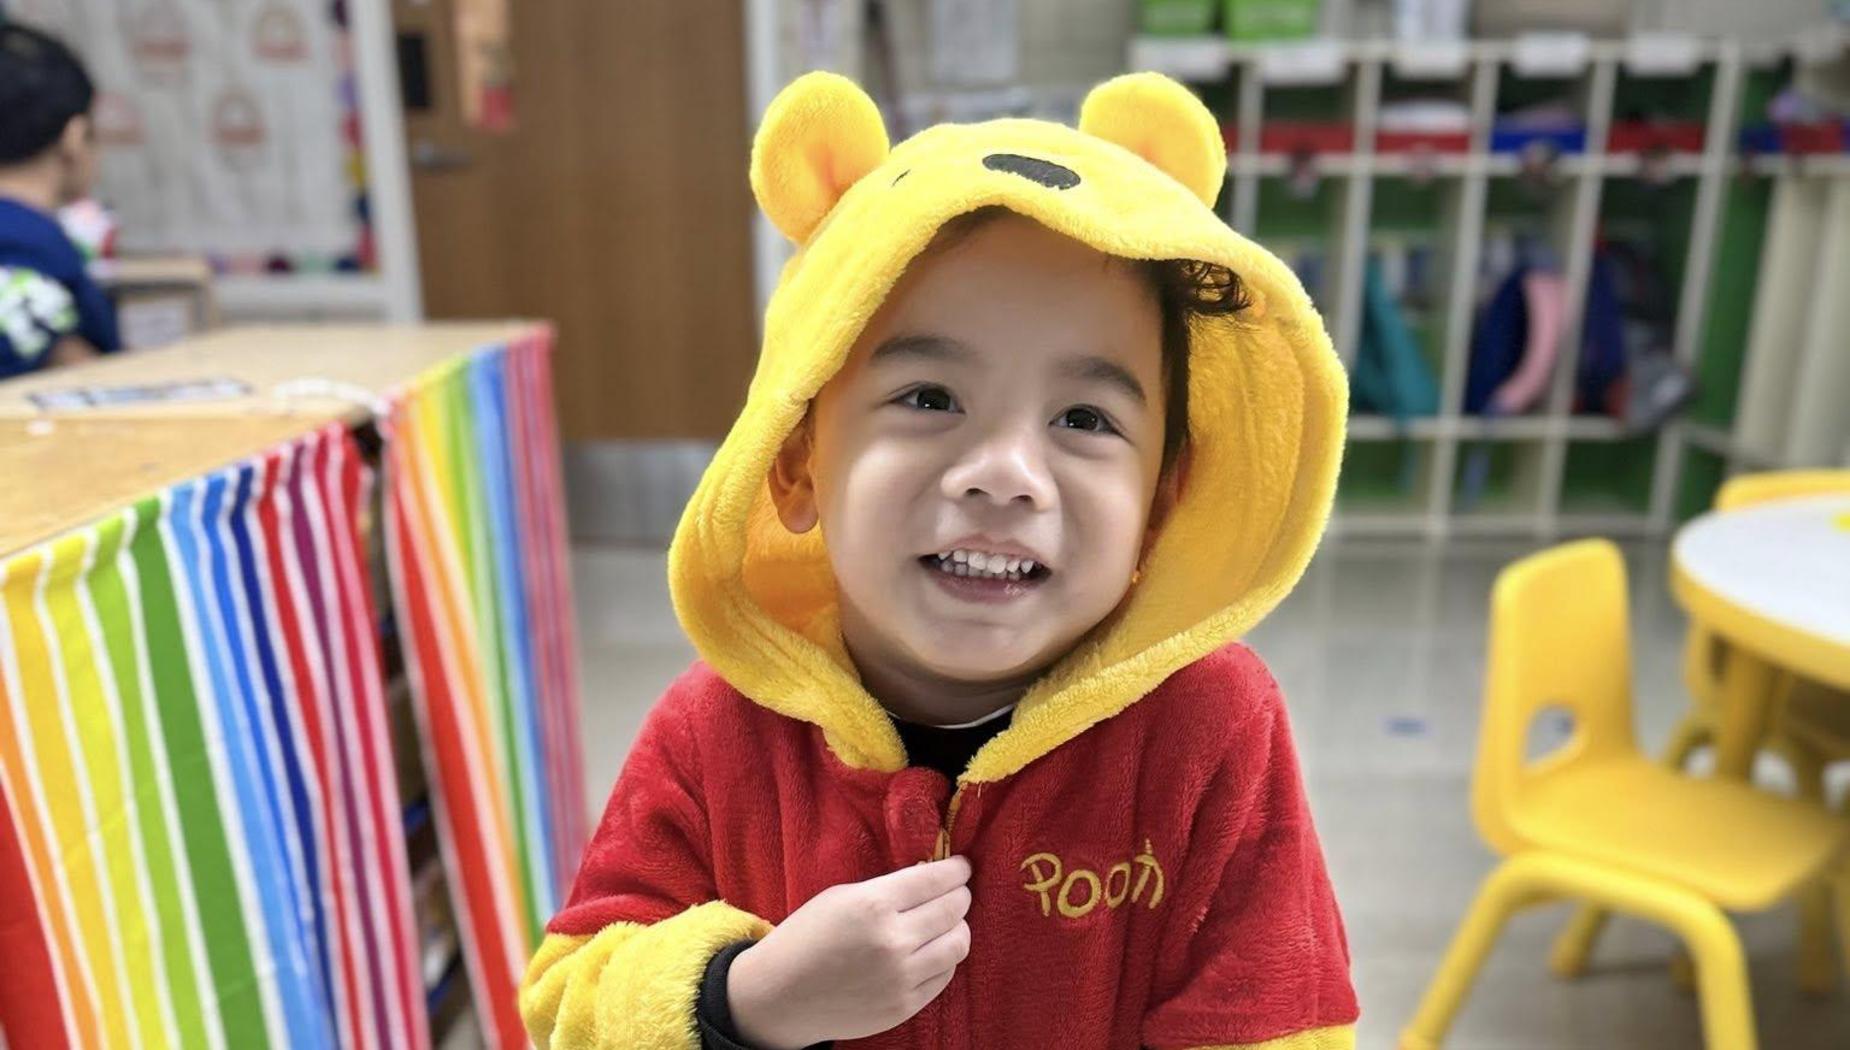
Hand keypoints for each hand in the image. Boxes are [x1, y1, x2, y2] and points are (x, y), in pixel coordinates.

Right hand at [727, 856, 973, 1048]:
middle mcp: (893, 941)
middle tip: (957, 890)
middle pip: (953, 909)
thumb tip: (929, 877)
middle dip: (961, 894)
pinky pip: (945, 975)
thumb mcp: (841, 896)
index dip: (957, 870)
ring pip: (958, 943)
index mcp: (873, 905)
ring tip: (950, 921)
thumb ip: (886, 887)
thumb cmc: (807, 937)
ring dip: (959, 926)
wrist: (780, 996)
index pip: (936, 879)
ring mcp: (901, 977)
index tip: (962, 866)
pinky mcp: (904, 1005)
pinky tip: (934, 949)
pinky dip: (945, 957)